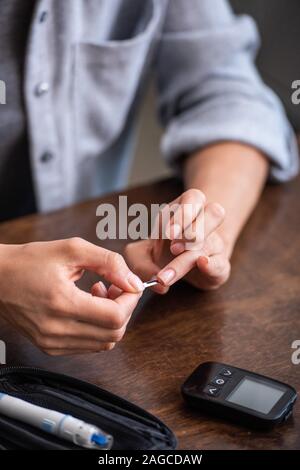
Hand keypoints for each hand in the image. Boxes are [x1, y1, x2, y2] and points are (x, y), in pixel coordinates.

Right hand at [0, 238, 143, 354]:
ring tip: (98, 295)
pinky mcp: (49, 348)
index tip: (129, 285)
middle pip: (114, 334)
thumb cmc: (30, 261)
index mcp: (62, 303)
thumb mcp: (72, 249)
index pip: (115, 317)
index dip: (130, 300)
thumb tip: (133, 282)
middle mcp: (56, 330)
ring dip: (111, 320)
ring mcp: (52, 343)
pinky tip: (87, 307)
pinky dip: (97, 328)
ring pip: (104, 343)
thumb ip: (109, 262)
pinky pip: (88, 346)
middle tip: (114, 287)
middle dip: (123, 309)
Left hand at [124, 189, 230, 292]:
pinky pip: (222, 263)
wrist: (181, 268)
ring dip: (193, 253)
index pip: (194, 198)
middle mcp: (205, 222)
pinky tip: (202, 265)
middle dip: (193, 228)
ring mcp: (216, 244)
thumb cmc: (161, 252)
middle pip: (214, 212)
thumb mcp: (142, 254)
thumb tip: (156, 280)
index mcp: (186, 208)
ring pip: (213, 243)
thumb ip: (140, 263)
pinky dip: (213, 265)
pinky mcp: (220, 265)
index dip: (183, 214)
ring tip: (175, 263)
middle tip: (173, 248)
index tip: (169, 233)